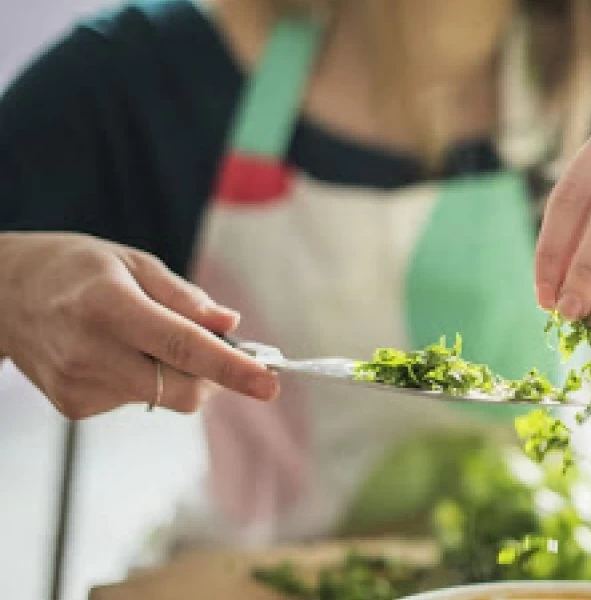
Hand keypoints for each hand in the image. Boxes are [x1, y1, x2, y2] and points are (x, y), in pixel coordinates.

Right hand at [0, 233, 278, 418]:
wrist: (4, 295)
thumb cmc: (75, 270)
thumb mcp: (133, 262)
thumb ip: (185, 298)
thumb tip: (230, 326)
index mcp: (109, 306)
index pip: (183, 347)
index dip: (232, 368)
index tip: (269, 383)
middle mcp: (90, 352)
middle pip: (181, 390)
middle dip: (212, 376)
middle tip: (215, 348)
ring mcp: (78, 385)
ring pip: (163, 397)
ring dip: (173, 373)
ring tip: (139, 337)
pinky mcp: (74, 406)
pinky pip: (137, 401)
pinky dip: (144, 380)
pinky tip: (114, 353)